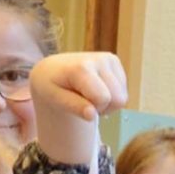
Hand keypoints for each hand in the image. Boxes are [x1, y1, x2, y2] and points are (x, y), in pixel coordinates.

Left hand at [31, 52, 128, 166]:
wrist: (52, 68)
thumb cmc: (51, 86)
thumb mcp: (54, 99)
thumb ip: (73, 107)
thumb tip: (91, 115)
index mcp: (81, 68)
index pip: (103, 98)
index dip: (94, 109)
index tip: (78, 104)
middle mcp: (98, 59)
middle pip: (118, 99)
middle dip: (103, 107)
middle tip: (84, 101)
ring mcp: (108, 58)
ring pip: (123, 97)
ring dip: (108, 103)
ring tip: (89, 96)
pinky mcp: (113, 60)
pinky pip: (123, 90)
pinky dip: (111, 95)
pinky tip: (96, 89)